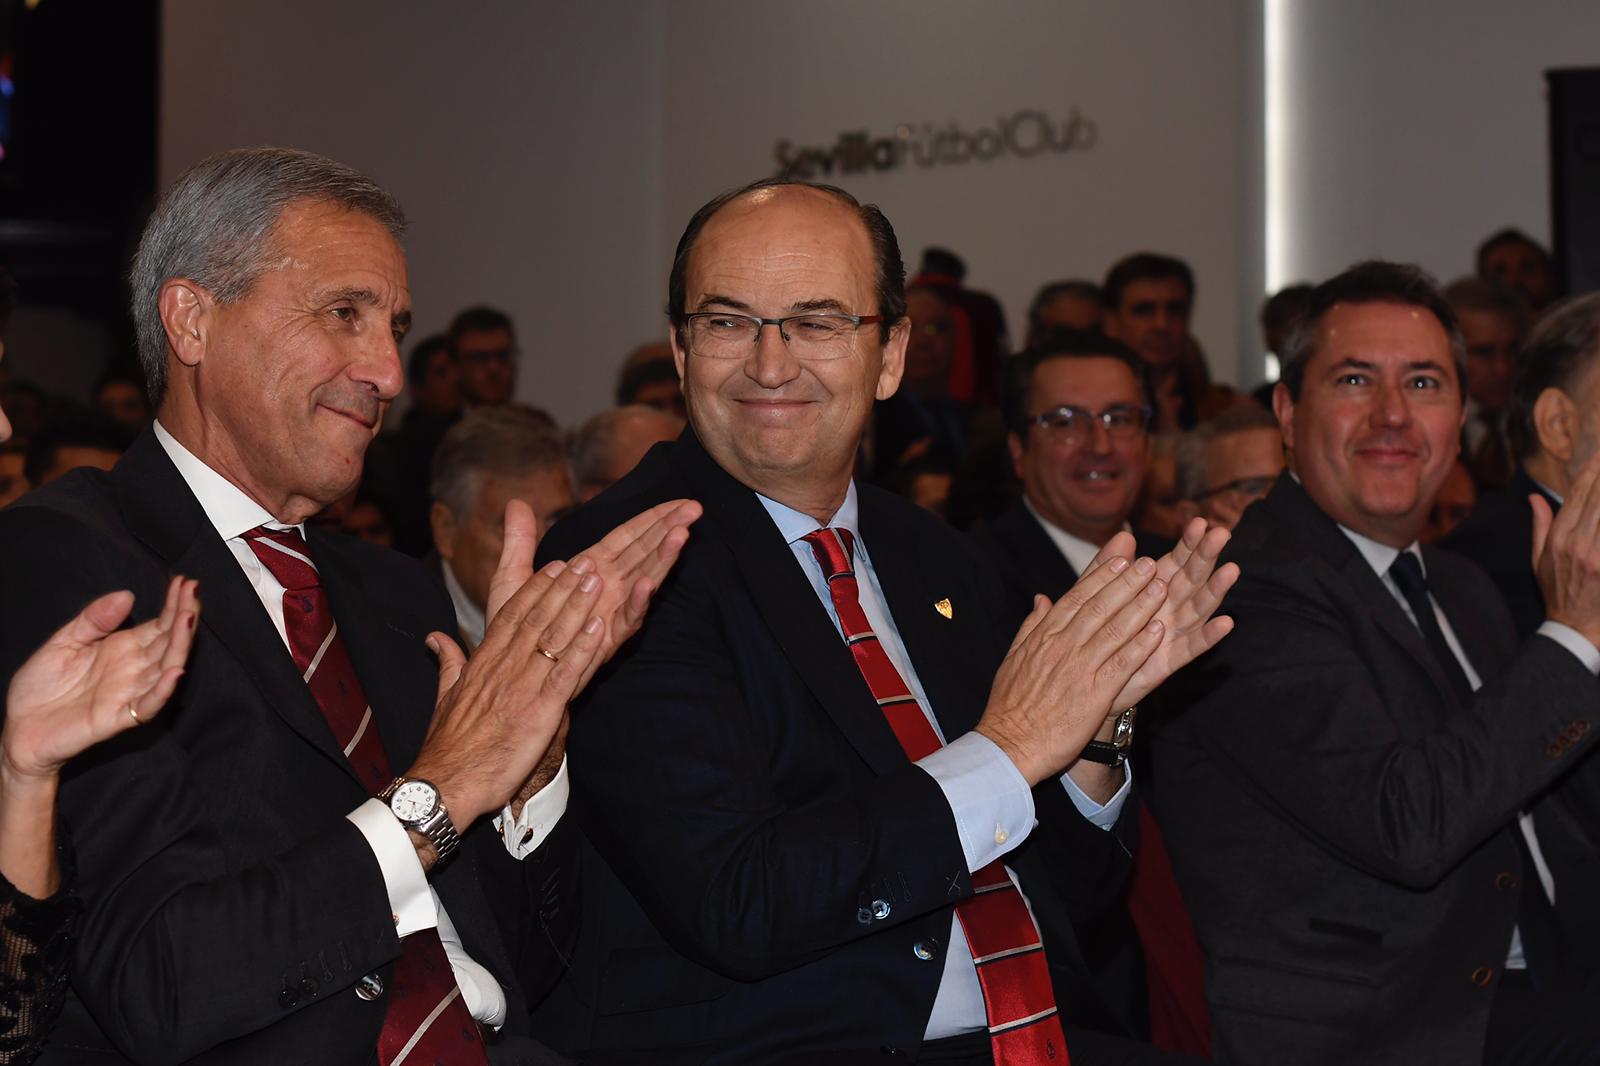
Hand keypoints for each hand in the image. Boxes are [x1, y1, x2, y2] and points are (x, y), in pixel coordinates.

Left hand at [2, 576, 198, 780]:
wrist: (19, 728)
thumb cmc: (41, 687)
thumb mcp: (63, 641)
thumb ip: (94, 619)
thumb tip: (126, 595)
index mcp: (122, 648)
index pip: (159, 623)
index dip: (173, 603)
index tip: (184, 582)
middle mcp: (133, 668)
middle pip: (169, 641)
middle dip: (184, 615)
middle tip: (194, 591)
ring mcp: (129, 692)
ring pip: (166, 667)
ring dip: (180, 644)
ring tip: (188, 618)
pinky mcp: (118, 717)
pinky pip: (148, 704)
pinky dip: (163, 690)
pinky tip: (175, 671)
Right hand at [409, 558, 607, 837]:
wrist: (445, 783)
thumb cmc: (448, 746)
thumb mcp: (444, 697)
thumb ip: (448, 662)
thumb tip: (436, 637)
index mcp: (483, 664)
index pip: (512, 615)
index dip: (535, 589)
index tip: (553, 565)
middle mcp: (503, 668)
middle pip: (536, 618)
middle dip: (563, 588)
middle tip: (585, 561)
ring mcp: (522, 688)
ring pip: (552, 639)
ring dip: (577, 608)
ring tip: (596, 581)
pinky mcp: (539, 712)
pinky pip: (565, 675)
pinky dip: (582, 650)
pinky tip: (599, 629)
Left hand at [485, 497, 700, 680]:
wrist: (512, 684)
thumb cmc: (515, 633)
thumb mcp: (514, 579)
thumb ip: (520, 542)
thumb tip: (516, 503)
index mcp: (591, 569)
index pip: (629, 536)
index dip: (654, 517)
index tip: (681, 500)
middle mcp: (607, 589)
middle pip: (645, 552)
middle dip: (670, 529)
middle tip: (695, 508)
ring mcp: (609, 614)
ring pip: (643, 581)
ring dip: (662, 560)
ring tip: (680, 536)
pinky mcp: (605, 641)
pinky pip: (625, 621)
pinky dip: (636, 603)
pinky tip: (647, 585)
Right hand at [976, 543, 1169, 786]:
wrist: (1010, 744)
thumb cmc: (1010, 705)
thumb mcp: (1013, 657)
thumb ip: (1031, 625)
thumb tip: (1041, 599)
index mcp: (1044, 635)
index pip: (1077, 597)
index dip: (1102, 575)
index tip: (1122, 557)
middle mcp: (1063, 646)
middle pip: (1100, 606)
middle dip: (1127, 582)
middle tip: (1150, 562)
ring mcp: (1080, 668)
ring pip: (1115, 629)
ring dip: (1140, 606)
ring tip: (1161, 586)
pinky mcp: (1095, 693)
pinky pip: (1123, 663)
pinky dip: (1142, 644)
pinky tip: (1159, 629)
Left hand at [1107, 516, 1236, 708]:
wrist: (1085, 679)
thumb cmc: (1096, 632)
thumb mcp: (1097, 595)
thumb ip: (1110, 567)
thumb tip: (1124, 535)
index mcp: (1154, 589)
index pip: (1177, 561)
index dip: (1189, 543)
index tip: (1201, 522)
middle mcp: (1169, 609)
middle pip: (1192, 579)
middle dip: (1207, 556)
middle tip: (1222, 533)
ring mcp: (1172, 634)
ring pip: (1198, 608)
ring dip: (1216, 589)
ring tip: (1231, 569)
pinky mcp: (1168, 661)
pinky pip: (1192, 648)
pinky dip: (1209, 636)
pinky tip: (1226, 622)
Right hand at [1532, 448, 1599, 647]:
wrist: (1575, 629)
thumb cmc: (1558, 593)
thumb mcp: (1539, 560)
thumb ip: (1541, 525)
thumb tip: (1534, 498)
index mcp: (1557, 539)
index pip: (1578, 495)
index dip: (1592, 470)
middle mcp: (1576, 544)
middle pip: (1598, 499)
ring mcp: (1595, 556)